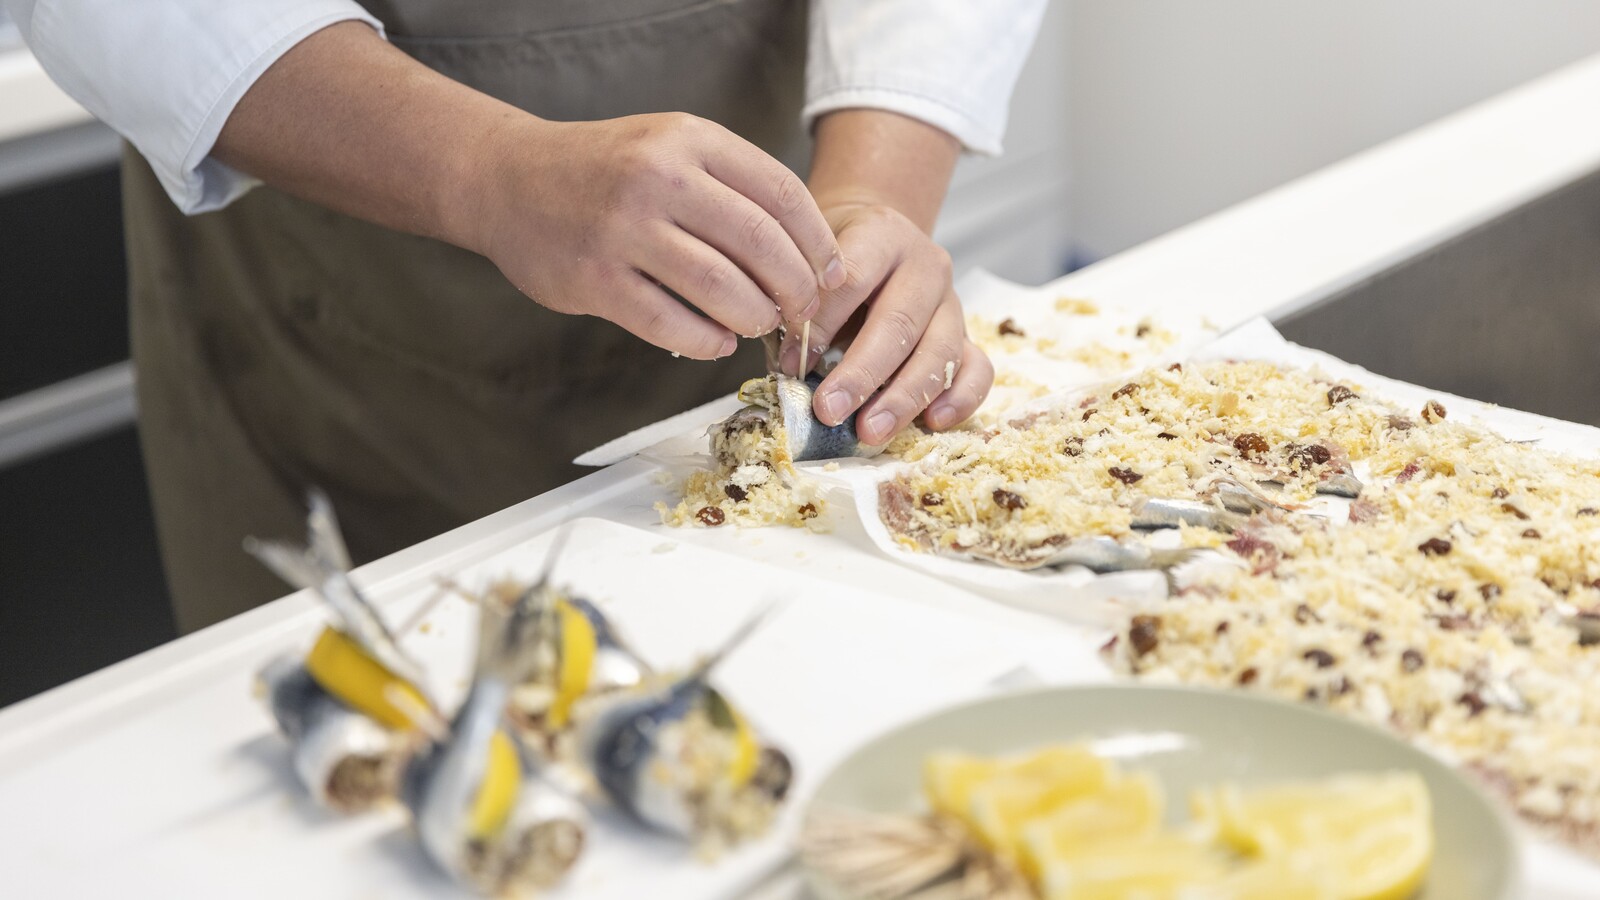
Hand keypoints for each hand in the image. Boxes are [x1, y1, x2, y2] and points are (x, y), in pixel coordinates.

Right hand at [468, 113, 845, 359]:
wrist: (507, 179)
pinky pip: (672, 324)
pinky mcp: (595, 279)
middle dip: (795, 288)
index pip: (781, 193)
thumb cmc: (606, 171)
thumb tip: (807, 255)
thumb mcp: (672, 148)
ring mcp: (624, 229)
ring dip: (754, 318)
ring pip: (721, 289)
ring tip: (758, 325)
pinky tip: (716, 341)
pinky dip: (707, 341)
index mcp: (689, 140)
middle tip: (801, 312)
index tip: (830, 275)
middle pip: (760, 243)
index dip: (817, 243)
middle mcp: (659, 177)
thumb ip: (733, 187)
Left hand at [779, 200, 992, 443]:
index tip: (790, 364)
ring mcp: (952, 303)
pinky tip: (932, 422)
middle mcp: (925, 266)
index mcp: (881, 236)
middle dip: (862, 373)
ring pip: (940, 351)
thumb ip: (801, 305)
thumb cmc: (835, 263)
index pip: (853, 279)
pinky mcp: (968, 336)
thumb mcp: (811, 263)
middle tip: (829, 411)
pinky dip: (960, 399)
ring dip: (904, 397)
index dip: (821, 324)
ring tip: (870, 432)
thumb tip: (788, 364)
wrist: (880, 243)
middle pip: (899, 322)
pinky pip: (978, 370)